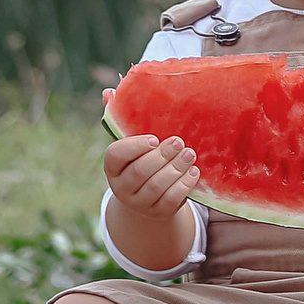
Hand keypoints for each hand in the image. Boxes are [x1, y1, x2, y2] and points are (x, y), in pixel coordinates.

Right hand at [105, 100, 199, 220]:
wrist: (148, 198)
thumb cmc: (140, 160)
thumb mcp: (131, 143)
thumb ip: (121, 118)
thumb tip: (108, 92)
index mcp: (112, 167)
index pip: (115, 155)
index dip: (135, 146)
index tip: (154, 138)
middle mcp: (122, 187)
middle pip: (139, 172)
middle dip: (161, 156)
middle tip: (179, 142)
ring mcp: (140, 203)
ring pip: (156, 187)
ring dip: (175, 169)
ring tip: (190, 154)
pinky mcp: (159, 212)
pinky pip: (171, 200)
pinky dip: (184, 185)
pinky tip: (194, 172)